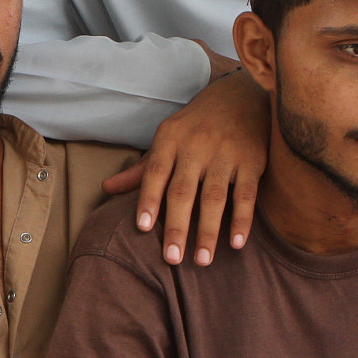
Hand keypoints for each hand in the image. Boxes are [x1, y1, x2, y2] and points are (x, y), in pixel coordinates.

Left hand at [101, 68, 268, 266]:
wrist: (240, 96)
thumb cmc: (196, 126)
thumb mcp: (166, 140)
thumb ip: (140, 170)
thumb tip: (106, 189)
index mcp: (170, 140)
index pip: (155, 173)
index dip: (148, 199)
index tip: (141, 228)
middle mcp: (196, 146)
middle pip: (182, 190)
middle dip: (176, 226)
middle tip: (171, 258)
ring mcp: (225, 153)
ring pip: (214, 196)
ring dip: (207, 231)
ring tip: (201, 261)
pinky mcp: (252, 160)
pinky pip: (246, 194)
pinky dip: (242, 219)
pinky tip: (235, 244)